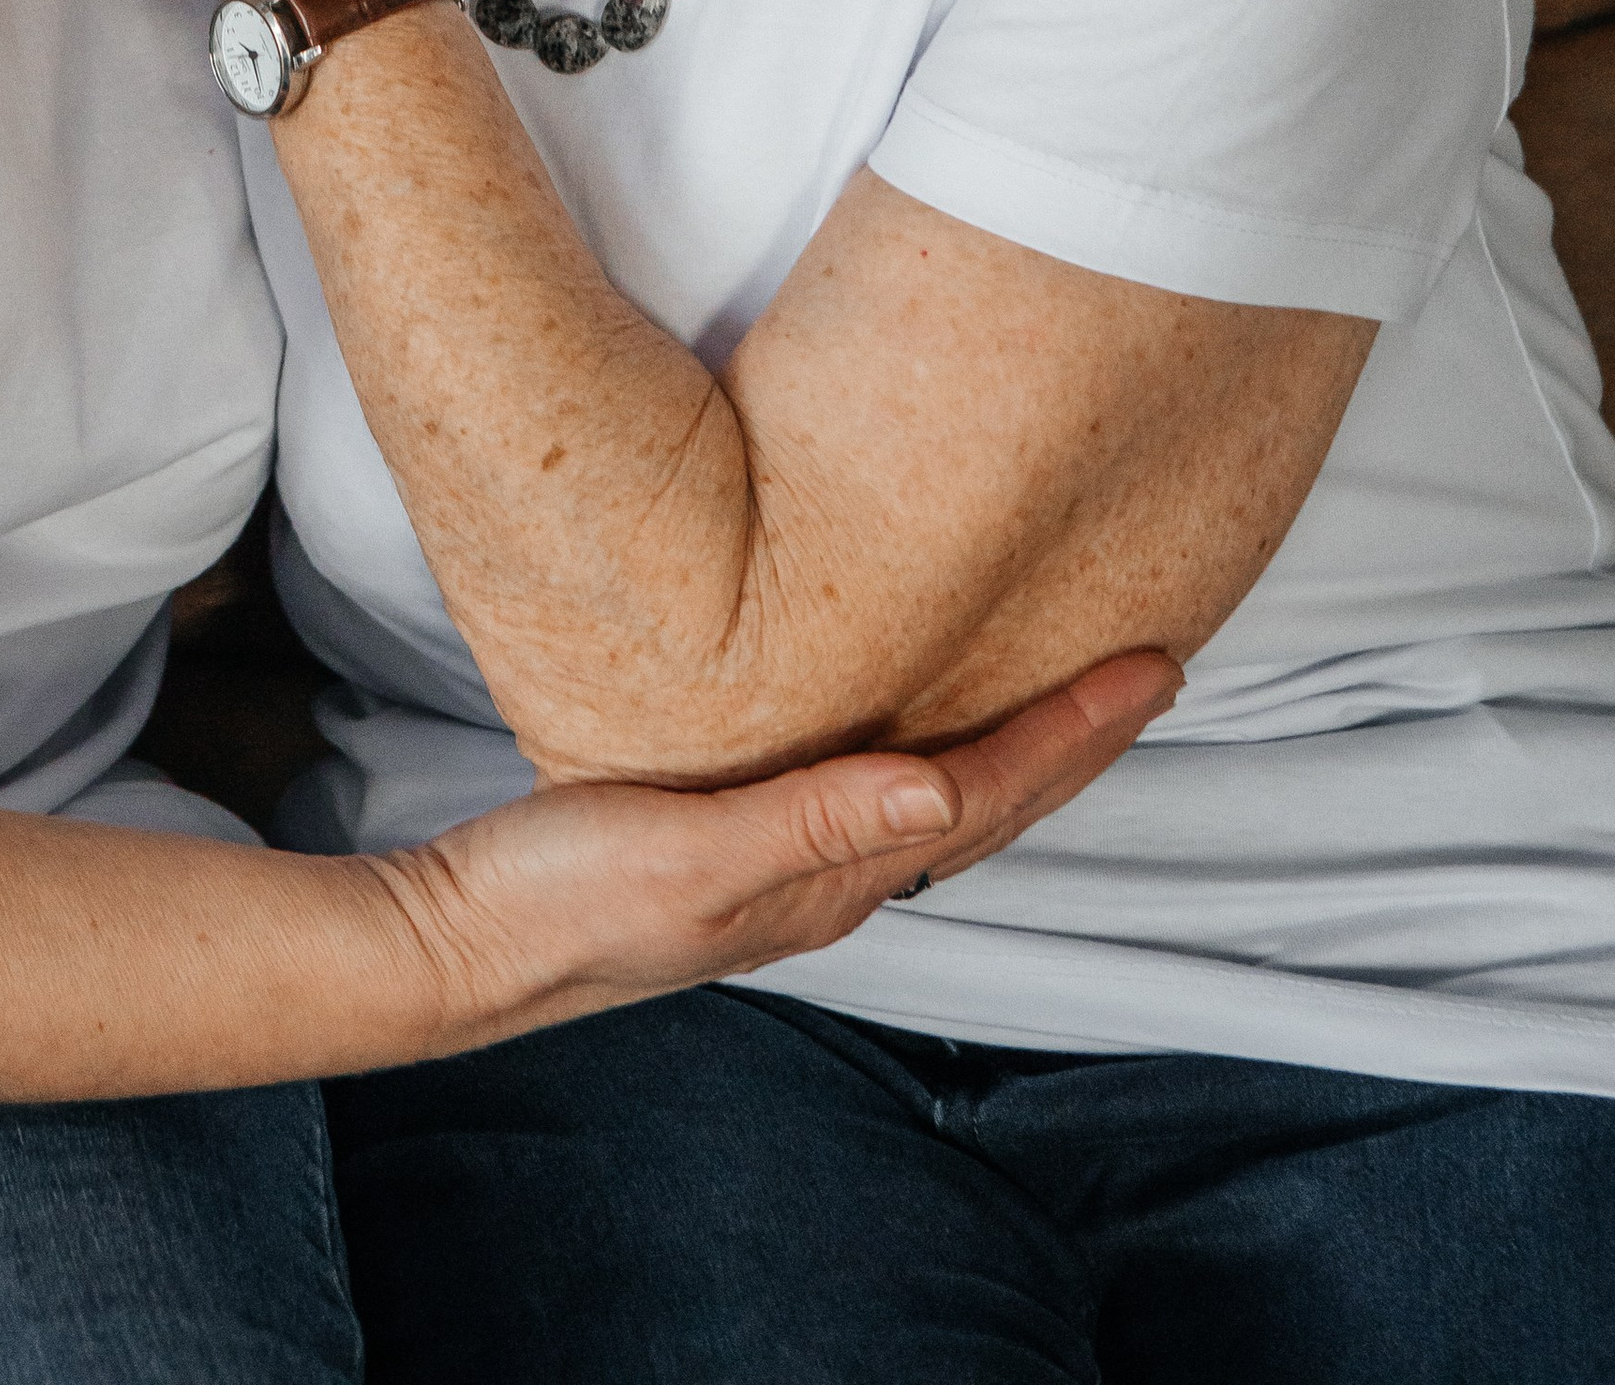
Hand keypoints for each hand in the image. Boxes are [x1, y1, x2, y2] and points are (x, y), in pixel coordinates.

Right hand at [391, 651, 1179, 1039]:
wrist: (463, 945)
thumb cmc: (561, 900)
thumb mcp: (686, 849)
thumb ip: (811, 822)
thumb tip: (938, 790)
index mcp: (828, 878)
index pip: (982, 792)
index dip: (1073, 731)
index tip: (1151, 668)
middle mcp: (825, 878)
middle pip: (983, 801)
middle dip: (1074, 740)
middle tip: (1150, 668)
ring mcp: (783, 865)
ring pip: (937, 798)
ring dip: (1015, 744)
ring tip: (1068, 688)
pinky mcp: (736, 837)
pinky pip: (872, 790)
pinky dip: (930, 746)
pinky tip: (915, 722)